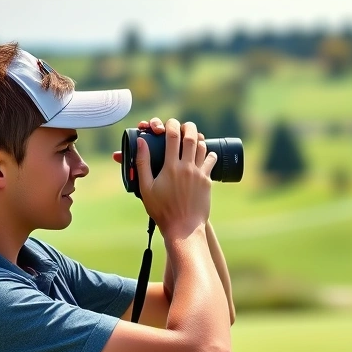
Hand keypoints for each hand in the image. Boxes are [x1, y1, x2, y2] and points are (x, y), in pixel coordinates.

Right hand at [113, 117, 216, 238]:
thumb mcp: (146, 187)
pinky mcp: (208, 181)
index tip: (169, 123)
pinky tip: (206, 154)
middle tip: (184, 126)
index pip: (173, 136)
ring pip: (202, 147)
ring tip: (193, 138)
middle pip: (190, 137)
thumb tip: (141, 142)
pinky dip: (209, 154)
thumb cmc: (162, 210)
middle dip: (188, 127)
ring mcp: (199, 174)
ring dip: (198, 139)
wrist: (183, 228)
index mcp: (170, 167)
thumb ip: (142, 163)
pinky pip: (211, 161)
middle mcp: (187, 167)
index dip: (171, 124)